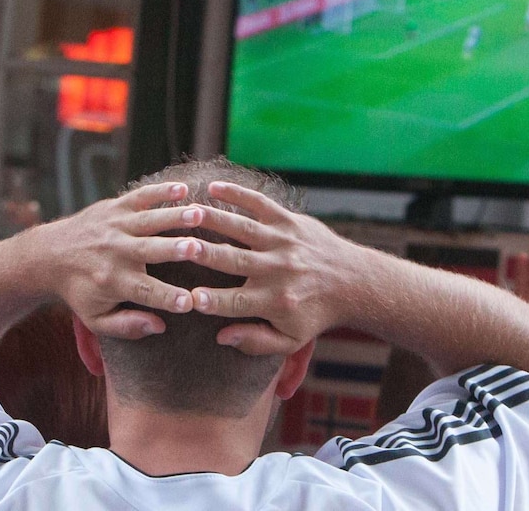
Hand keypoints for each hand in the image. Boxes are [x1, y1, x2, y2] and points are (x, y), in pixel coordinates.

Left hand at [39, 182, 205, 337]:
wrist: (48, 255)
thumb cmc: (80, 291)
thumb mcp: (95, 318)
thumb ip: (127, 326)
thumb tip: (160, 326)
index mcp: (113, 281)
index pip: (145, 292)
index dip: (168, 298)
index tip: (191, 303)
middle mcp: (115, 252)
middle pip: (150, 251)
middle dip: (174, 250)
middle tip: (197, 248)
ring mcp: (116, 226)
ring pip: (150, 221)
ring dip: (175, 217)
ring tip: (199, 214)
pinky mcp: (116, 207)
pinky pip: (141, 197)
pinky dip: (161, 191)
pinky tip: (184, 188)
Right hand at [185, 182, 361, 354]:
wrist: (353, 283)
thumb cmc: (314, 314)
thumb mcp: (290, 339)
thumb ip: (256, 342)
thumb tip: (221, 336)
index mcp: (276, 301)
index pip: (235, 302)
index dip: (211, 301)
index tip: (187, 298)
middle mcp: (278, 269)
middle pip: (233, 260)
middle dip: (203, 254)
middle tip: (175, 247)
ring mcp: (283, 241)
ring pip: (241, 228)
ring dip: (212, 219)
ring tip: (185, 213)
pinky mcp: (289, 221)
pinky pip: (259, 204)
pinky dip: (237, 194)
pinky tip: (212, 187)